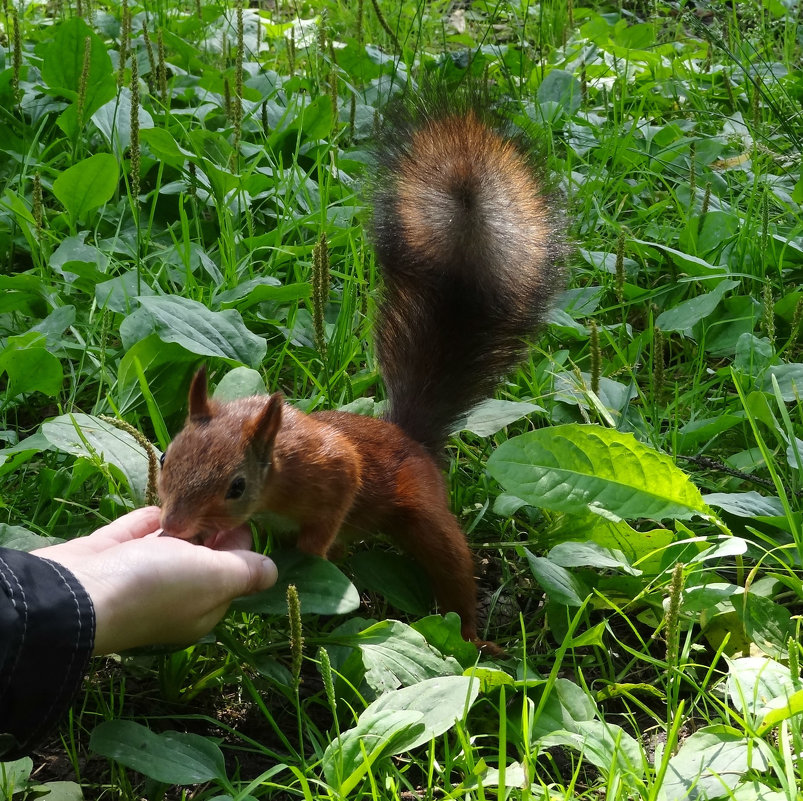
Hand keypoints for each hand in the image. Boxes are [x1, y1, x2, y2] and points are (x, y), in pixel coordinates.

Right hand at [32, 507, 276, 654]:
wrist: (71, 594)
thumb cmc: (154, 585)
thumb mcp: (214, 578)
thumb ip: (245, 571)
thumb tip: (272, 572)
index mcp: (201, 606)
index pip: (233, 570)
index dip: (238, 540)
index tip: (238, 510)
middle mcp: (172, 595)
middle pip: (201, 556)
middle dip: (209, 529)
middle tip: (216, 494)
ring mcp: (136, 576)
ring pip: (168, 545)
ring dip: (180, 523)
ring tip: (193, 492)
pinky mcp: (108, 557)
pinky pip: (135, 534)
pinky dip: (148, 521)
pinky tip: (159, 504)